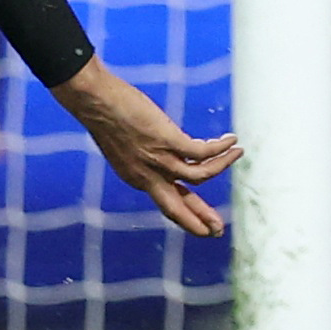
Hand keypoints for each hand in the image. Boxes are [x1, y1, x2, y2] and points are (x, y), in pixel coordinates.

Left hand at [54, 57, 240, 235]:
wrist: (92, 100)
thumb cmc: (103, 114)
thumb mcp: (122, 145)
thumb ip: (140, 154)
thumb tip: (155, 146)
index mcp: (136, 178)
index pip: (167, 202)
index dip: (186, 213)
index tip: (200, 222)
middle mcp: (147, 175)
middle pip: (179, 206)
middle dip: (200, 219)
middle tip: (218, 229)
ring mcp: (158, 159)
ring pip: (199, 176)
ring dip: (222, 166)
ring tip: (238, 154)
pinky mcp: (168, 140)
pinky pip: (202, 152)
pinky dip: (219, 148)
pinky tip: (231, 141)